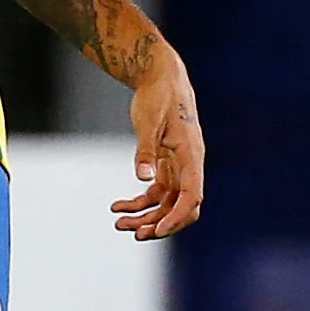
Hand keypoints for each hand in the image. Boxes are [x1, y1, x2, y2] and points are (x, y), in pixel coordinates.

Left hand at [113, 51, 203, 240]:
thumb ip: (146, 151)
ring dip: (145, 216)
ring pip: (166, 203)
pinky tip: (117, 206)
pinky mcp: (166, 164)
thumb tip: (143, 179)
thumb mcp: (148, 122)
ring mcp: (178, 167)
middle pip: (181, 206)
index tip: (155, 230)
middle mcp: (189, 166)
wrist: (160, 77)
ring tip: (118, 223)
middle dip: (159, 223)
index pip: (191, 196)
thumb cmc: (157, 97)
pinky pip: (156, 192)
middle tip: (132, 233)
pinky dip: (139, 201)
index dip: (176, 217)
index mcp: (192, 156)